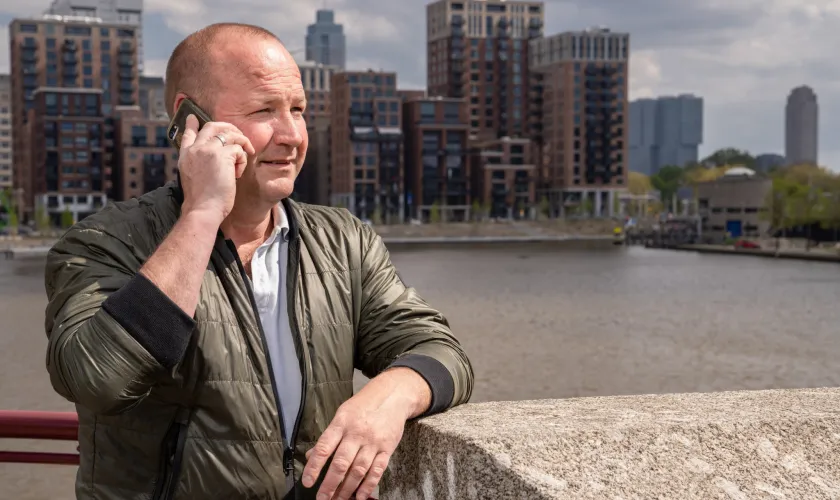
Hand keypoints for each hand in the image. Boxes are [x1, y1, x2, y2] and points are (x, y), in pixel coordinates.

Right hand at [178, 114, 254, 223]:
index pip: (188, 134)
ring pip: (230, 135)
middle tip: (239, 136)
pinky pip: (239, 149)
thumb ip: (199, 164)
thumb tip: (214, 160)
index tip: (193, 118)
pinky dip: (242, 160)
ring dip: (241, 145)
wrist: (203, 209)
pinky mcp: (222, 155)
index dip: (192, 124)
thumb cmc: (202, 201)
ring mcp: (208, 150)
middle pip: (212, 126)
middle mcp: (196, 149)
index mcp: (186, 155)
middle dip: (229, 128)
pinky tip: (237, 174)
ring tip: (242, 160)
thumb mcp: (192, 178)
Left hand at [303, 368, 430, 499]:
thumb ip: (328, 436)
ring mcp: (373, 442)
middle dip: (330, 484)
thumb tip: (311, 456)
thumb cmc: (364, 406)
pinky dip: (368, 485)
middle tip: (322, 498)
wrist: (393, 395)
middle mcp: (356, 433)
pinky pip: (377, 470)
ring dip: (347, 489)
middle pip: (341, 463)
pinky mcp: (387, 448)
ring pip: (358, 470)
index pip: (324, 447)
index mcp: (341, 423)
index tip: (308, 481)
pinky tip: (360, 496)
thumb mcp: (342, 414)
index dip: (314, 466)